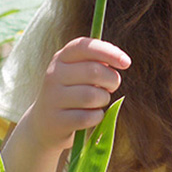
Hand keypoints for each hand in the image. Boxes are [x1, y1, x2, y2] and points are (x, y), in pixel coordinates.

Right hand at [18, 37, 130, 153]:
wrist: (45, 124)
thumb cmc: (73, 93)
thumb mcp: (79, 73)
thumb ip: (98, 63)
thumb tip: (121, 60)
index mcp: (61, 57)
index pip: (85, 46)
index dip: (108, 51)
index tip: (126, 62)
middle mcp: (54, 74)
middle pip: (94, 72)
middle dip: (112, 80)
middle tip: (112, 86)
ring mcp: (52, 98)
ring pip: (92, 96)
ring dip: (104, 99)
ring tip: (99, 101)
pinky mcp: (56, 121)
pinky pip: (88, 117)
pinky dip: (97, 116)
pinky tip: (91, 115)